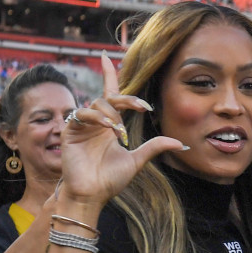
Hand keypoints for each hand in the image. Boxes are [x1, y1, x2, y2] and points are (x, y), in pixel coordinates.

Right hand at [59, 53, 184, 206]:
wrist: (92, 195)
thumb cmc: (110, 180)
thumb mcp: (137, 160)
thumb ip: (155, 147)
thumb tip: (181, 143)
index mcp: (109, 126)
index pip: (110, 95)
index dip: (109, 75)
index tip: (107, 57)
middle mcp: (95, 122)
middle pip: (109, 97)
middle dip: (126, 99)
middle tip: (142, 107)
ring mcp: (82, 125)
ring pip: (97, 104)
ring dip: (113, 114)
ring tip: (120, 131)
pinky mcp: (70, 131)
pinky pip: (82, 114)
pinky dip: (98, 117)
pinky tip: (109, 128)